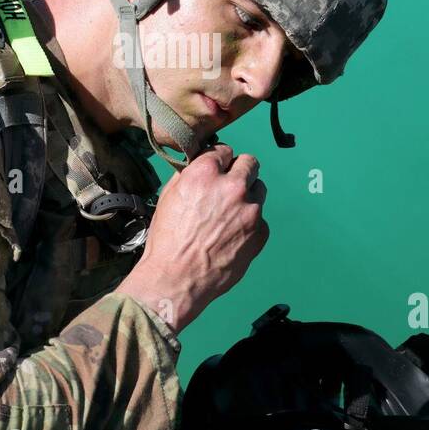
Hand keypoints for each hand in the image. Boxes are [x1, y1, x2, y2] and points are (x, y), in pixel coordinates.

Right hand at [117, 144, 267, 334]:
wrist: (176, 279)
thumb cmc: (167, 241)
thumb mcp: (168, 197)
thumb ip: (188, 175)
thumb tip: (200, 164)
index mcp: (205, 174)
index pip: (224, 150)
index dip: (219, 160)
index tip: (218, 168)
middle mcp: (232, 187)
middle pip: (250, 163)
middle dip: (240, 170)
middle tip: (230, 184)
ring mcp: (250, 211)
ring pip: (259, 189)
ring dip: (248, 196)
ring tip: (230, 214)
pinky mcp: (260, 232)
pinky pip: (261, 219)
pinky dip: (250, 223)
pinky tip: (232, 235)